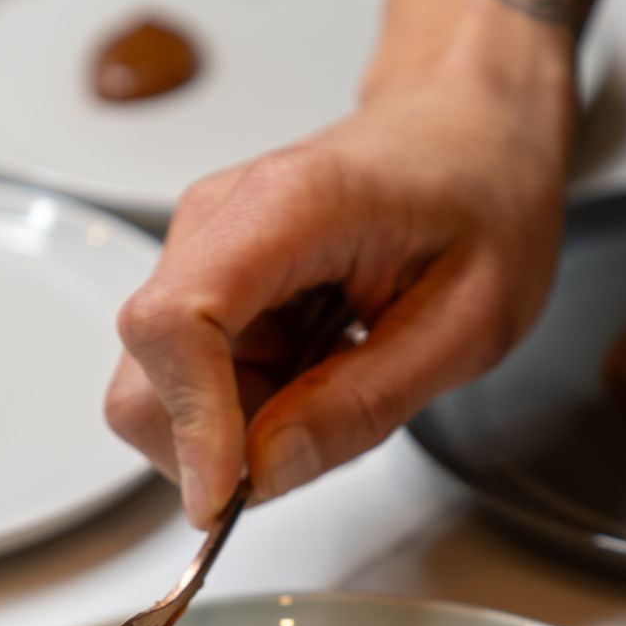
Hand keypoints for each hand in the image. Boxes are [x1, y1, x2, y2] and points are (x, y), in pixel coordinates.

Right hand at [105, 72, 570, 525]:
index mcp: (286, 209)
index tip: (228, 496)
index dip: (189, 423)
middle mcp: (216, 222)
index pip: (177, 323)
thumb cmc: (480, 193)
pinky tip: (318, 362)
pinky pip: (191, 381)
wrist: (469, 129)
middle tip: (327, 428)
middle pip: (146, 375)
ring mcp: (200, 252)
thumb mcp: (470, 321)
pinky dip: (247, 405)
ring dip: (241, 425)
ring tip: (340, 375)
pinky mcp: (202, 283)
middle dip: (219, 443)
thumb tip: (264, 472)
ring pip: (162, 392)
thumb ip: (364, 403)